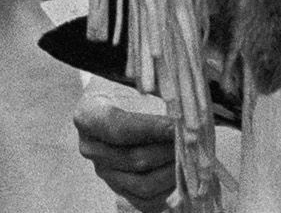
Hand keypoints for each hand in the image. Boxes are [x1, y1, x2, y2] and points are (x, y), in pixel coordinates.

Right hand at [73, 90, 179, 210]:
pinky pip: (148, 202)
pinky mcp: (121, 190)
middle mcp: (91, 148)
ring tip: (191, 156)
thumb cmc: (131, 86)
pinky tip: (185, 173)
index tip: (177, 124)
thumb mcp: (136, 79)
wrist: (121, 101)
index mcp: (87, 116)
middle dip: (168, 150)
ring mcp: (105, 173)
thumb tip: (182, 102)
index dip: (152, 129)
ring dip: (173, 172)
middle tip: (193, 139)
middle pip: (134, 159)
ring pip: (143, 184)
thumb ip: (153, 87)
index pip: (118, 127)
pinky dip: (170, 192)